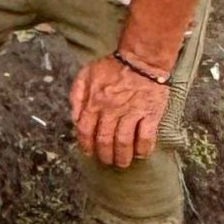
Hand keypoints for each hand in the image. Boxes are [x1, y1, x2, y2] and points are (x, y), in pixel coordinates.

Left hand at [70, 54, 170, 168]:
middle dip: (104, 155)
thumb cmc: (112, 67)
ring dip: (122, 157)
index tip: (89, 153)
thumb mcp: (86, 74)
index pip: (85, 129)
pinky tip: (140, 154)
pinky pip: (146, 137)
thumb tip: (74, 117)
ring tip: (122, 163)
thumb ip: (76, 95)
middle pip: (104, 139)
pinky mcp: (150, 114)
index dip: (85, 144)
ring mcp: (131, 112)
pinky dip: (142, 149)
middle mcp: (111, 109)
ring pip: (124, 142)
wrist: (141, 60)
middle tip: (107, 161)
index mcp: (94, 101)